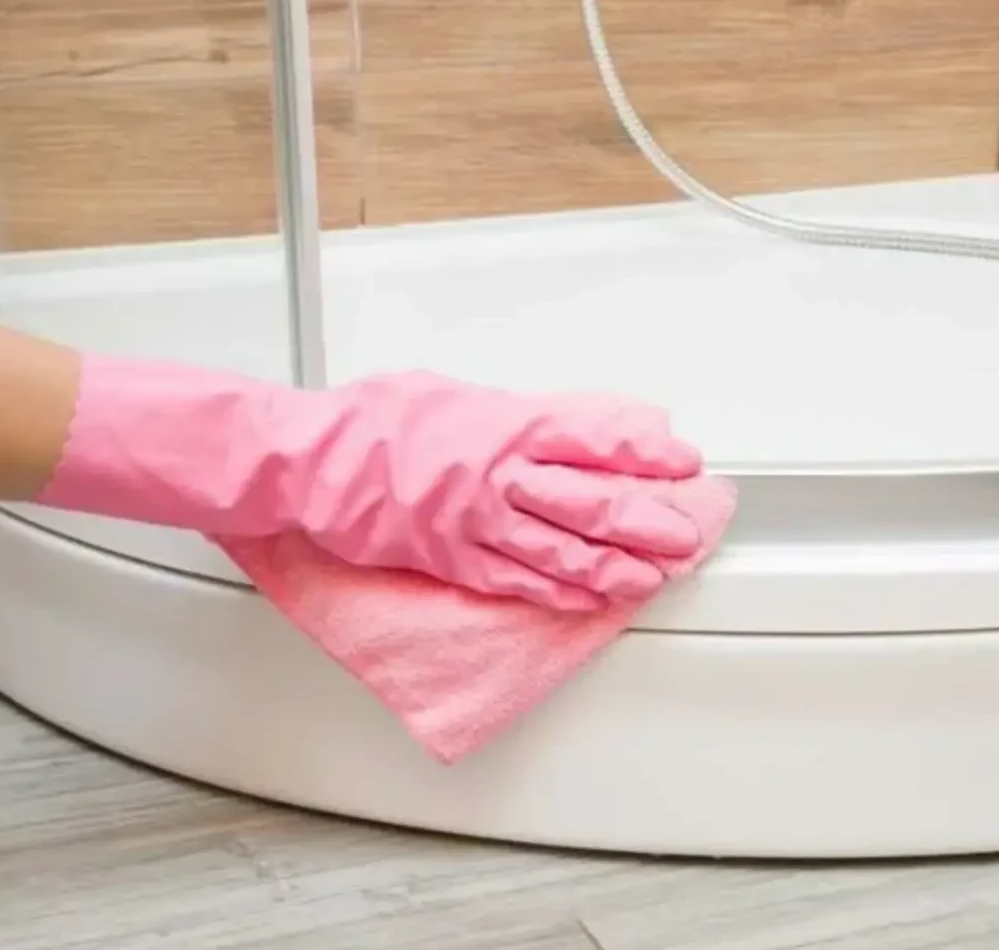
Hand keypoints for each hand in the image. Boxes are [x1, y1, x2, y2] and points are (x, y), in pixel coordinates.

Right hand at [286, 371, 706, 611]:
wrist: (311, 462)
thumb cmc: (373, 421)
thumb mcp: (454, 397)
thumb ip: (509, 416)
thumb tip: (558, 427)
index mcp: (506, 428)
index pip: (594, 441)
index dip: (644, 455)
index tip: (681, 462)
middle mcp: (499, 479)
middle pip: (591, 504)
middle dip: (647, 522)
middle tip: (687, 534)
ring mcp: (477, 525)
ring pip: (562, 553)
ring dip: (615, 568)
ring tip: (652, 577)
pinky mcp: (452, 561)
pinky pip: (516, 583)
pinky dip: (559, 593)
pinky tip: (589, 601)